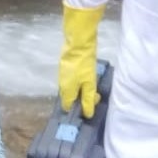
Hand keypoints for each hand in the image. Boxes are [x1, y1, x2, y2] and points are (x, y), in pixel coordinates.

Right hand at [58, 2, 105, 116]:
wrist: (78, 42)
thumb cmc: (84, 64)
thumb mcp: (89, 84)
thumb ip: (88, 100)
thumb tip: (87, 114)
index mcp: (66, 90)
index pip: (67, 107)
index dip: (77, 110)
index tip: (89, 108)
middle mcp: (61, 84)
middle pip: (69, 97)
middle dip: (82, 99)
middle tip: (96, 96)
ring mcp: (62, 74)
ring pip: (71, 88)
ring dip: (81, 90)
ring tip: (93, 86)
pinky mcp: (64, 66)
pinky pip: (71, 80)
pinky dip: (78, 82)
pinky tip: (87, 77)